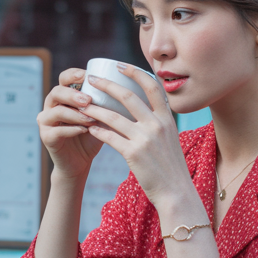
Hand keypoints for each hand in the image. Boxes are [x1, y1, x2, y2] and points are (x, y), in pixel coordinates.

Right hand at [37, 68, 103, 181]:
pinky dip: (72, 129)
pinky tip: (85, 130)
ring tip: (91, 118)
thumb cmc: (93, 137)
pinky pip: (57, 130)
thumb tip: (127, 91)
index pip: (64, 78)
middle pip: (57, 92)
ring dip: (75, 113)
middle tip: (89, 100)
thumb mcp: (101, 117)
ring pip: (56, 111)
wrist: (80, 163)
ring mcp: (46, 121)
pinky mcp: (46, 137)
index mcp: (64, 96)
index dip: (74, 75)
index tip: (88, 76)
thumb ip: (106, 104)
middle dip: (73, 95)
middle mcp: (51, 106)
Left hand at [81, 67, 196, 211]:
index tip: (119, 65)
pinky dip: (97, 131)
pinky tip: (88, 128)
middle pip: (127, 96)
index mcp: (167, 118)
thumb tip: (143, 109)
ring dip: (94, 109)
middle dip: (107, 85)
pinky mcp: (133, 154)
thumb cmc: (171, 167)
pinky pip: (109, 137)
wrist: (176, 192)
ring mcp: (145, 139)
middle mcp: (157, 125)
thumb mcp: (170, 139)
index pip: (151, 86)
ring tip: (81, 105)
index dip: (134, 73)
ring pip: (113, 117)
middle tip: (92, 79)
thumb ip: (159, 123)